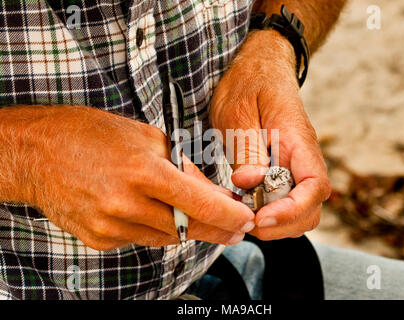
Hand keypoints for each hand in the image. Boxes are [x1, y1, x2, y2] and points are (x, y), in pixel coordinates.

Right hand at [15, 106, 253, 249]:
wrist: (37, 153)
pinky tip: (153, 213)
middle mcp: (125, 204)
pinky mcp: (98, 239)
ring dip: (185, 229)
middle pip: (186, 229)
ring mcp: (109, 226)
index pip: (199, 203)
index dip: (228, 215)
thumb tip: (210, 193)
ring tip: (197, 217)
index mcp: (142, 171)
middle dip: (216, 230)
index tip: (245, 219)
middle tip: (234, 230)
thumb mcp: (147, 138)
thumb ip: (182, 169)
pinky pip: (140, 239)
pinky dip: (155, 228)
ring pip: (166, 238)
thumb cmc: (92, 135)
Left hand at [210, 30, 330, 240]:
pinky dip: (271, 212)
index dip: (290, 211)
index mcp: (297, 139)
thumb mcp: (237, 113)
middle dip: (281, 225)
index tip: (259, 218)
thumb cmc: (247, 84)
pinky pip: (287, 200)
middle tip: (245, 221)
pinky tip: (247, 205)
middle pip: (311, 208)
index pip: (313, 186)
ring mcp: (296, 165)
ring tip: (243, 213)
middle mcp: (303, 157)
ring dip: (276, 222)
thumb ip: (247, 150)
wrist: (258, 68)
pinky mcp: (285, 170)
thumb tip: (250, 184)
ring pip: (301, 209)